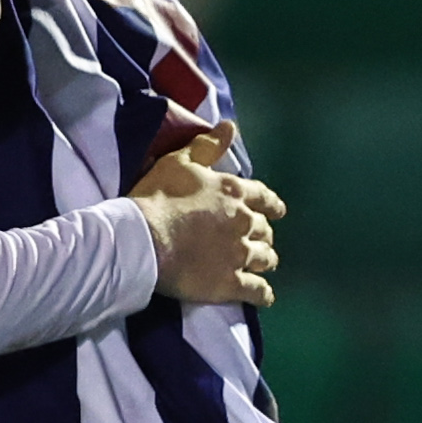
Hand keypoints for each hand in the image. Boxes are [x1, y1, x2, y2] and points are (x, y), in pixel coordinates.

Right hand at [131, 133, 280, 306]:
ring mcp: (239, 254)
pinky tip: (264, 296)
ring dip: (266, 260)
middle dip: (265, 234)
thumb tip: (230, 126)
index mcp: (234, 192)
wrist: (143, 238)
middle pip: (264, 230)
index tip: (277, 211)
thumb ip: (207, 146)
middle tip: (261, 239)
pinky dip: (263, 294)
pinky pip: (256, 291)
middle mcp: (243, 223)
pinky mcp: (230, 283)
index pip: (263, 197)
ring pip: (265, 258)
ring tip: (265, 264)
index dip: (271, 204)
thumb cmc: (157, 197)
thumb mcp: (180, 161)